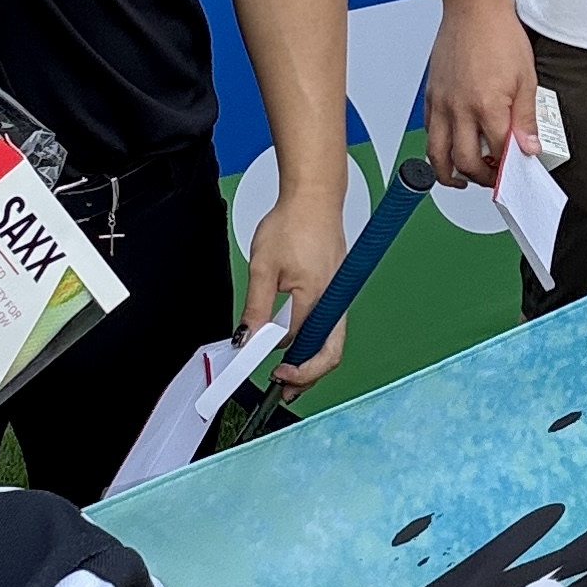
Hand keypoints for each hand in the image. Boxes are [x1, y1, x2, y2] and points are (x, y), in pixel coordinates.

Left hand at [243, 190, 348, 391]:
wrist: (314, 198)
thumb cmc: (293, 222)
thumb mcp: (262, 266)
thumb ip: (256, 307)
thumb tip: (247, 337)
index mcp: (317, 296)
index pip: (297, 343)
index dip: (278, 360)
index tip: (260, 370)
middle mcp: (335, 300)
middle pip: (328, 353)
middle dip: (307, 376)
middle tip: (283, 388)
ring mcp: (339, 296)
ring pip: (331, 341)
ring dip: (311, 360)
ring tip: (288, 372)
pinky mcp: (337, 290)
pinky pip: (330, 325)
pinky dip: (315, 340)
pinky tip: (298, 343)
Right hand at [424, 0, 537, 187]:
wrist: (473, 9)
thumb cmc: (499, 35)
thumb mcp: (526, 79)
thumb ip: (526, 119)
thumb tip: (528, 146)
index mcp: (487, 107)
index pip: (498, 154)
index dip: (508, 168)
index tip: (514, 171)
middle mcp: (459, 109)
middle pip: (465, 162)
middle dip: (482, 177)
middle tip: (494, 176)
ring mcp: (441, 103)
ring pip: (437, 153)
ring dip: (450, 173)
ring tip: (464, 177)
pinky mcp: (431, 95)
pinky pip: (429, 131)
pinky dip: (438, 146)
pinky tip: (452, 144)